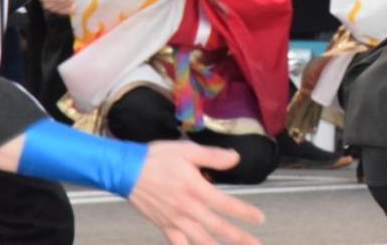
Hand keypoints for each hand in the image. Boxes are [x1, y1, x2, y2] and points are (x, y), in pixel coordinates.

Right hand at [129, 141, 264, 244]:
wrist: (126, 170)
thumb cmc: (158, 158)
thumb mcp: (188, 150)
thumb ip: (213, 157)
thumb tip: (236, 158)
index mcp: (196, 189)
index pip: (226, 204)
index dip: (244, 212)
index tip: (260, 219)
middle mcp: (187, 208)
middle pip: (217, 227)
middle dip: (238, 237)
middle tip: (255, 244)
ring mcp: (175, 220)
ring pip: (200, 240)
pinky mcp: (163, 225)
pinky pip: (177, 243)